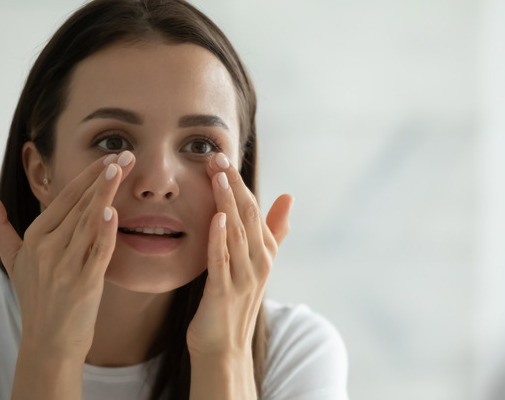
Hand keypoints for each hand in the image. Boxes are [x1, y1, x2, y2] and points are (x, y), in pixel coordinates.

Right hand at [0, 151, 135, 359]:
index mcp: (35, 237)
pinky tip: (112, 212)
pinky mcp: (84, 284)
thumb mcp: (12, 259)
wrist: (48, 343)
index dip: (88, 176)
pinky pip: (96, 253)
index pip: (64, 198)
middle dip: (104, 177)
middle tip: (127, 154)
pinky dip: (104, 232)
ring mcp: (65, 266)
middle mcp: (48, 248)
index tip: (109, 156)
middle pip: (79, 205)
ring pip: (88, 222)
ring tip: (121, 169)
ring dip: (105, 194)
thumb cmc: (35, 298)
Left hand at [186, 152, 292, 356]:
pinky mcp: (224, 293)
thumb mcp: (255, 263)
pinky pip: (222, 261)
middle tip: (217, 157)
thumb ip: (272, 230)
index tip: (222, 157)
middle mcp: (259, 262)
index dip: (239, 181)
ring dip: (227, 203)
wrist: (223, 348)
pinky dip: (220, 238)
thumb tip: (288, 196)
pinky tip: (215, 218)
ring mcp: (243, 278)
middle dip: (233, 184)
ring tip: (218, 177)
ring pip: (237, 233)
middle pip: (247, 216)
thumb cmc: (234, 302)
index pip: (254, 209)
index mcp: (265, 252)